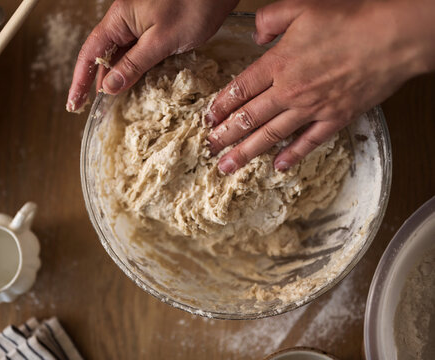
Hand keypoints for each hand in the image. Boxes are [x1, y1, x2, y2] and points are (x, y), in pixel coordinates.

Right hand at [66, 0, 238, 111]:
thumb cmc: (194, 4)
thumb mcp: (162, 40)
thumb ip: (135, 64)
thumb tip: (109, 86)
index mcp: (120, 18)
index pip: (91, 53)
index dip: (80, 80)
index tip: (74, 104)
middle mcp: (127, 20)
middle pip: (106, 55)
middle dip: (99, 82)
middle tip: (97, 111)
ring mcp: (142, 23)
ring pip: (123, 55)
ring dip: (119, 78)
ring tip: (116, 104)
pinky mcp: (158, 27)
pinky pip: (140, 51)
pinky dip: (136, 70)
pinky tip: (138, 85)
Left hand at [207, 0, 434, 172]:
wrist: (394, 36)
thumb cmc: (351, 19)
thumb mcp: (301, 6)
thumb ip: (270, 19)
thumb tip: (254, 35)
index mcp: (278, 64)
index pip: (239, 89)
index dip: (220, 106)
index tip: (208, 119)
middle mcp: (290, 91)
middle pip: (249, 118)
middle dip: (225, 136)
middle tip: (209, 149)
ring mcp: (312, 108)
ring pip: (271, 135)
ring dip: (247, 153)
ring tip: (228, 166)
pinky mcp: (335, 118)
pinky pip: (308, 142)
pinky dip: (292, 155)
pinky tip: (278, 167)